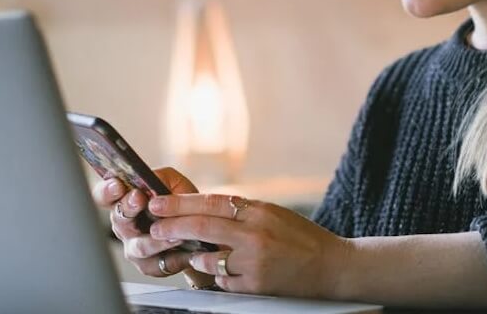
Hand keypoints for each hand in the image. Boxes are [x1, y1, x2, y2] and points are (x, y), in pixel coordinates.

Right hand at [91, 168, 215, 287]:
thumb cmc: (181, 203)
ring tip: (173, 233)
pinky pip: (157, 264)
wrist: (199, 229)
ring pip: (139, 246)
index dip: (107, 191)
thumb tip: (150, 181)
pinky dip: (173, 256)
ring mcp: (134, 247)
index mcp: (125, 202)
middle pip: (118, 219)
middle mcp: (125, 226)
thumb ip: (161, 177)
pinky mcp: (148, 266)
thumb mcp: (174, 182)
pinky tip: (184, 249)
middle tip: (139, 198)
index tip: (117, 185)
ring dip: (156, 239)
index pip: (105, 196)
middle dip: (128, 207)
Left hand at [146, 193, 351, 297]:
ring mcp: (254, 261)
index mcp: (258, 210)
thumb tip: (205, 209)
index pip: (211, 202)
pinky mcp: (255, 284)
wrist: (333, 266)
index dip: (180, 203)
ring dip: (195, 257)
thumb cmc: (302, 238)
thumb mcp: (273, 214)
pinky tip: (224, 272)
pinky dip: (218, 276)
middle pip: (202, 227)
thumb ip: (242, 212)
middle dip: (172, 227)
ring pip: (207, 258)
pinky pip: (222, 280)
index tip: (158, 203)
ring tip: (193, 254)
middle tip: (154, 227)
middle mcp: (254, 233)